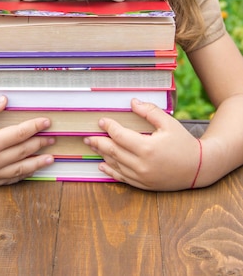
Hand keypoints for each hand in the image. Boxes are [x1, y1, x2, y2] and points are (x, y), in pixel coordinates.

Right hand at [0, 96, 54, 185]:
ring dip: (38, 162)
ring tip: (51, 158)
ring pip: (21, 168)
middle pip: (24, 150)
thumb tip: (5, 100)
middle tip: (53, 137)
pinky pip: (11, 179)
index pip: (20, 133)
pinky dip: (23, 174)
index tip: (47, 121)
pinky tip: (32, 169)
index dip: (35, 126)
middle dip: (40, 143)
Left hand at [84, 98, 202, 190]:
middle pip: (113, 151)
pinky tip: (102, 165)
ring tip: (93, 146)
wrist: (199, 168)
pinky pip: (122, 178)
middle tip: (87, 136)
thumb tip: (132, 102)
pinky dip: (110, 171)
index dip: (109, 127)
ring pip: (116, 165)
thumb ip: (150, 111)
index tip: (101, 121)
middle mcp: (142, 165)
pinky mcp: (144, 185)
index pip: (120, 136)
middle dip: (98, 142)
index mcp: (147, 148)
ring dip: (102, 155)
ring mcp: (142, 177)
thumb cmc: (183, 143)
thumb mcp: (169, 123)